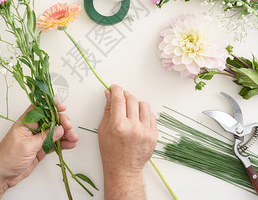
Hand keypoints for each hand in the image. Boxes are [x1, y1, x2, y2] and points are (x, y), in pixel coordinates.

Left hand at [0, 102, 78, 199]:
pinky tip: (69, 144)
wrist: (1, 175)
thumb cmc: (7, 157)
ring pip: (54, 132)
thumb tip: (59, 129)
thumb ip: (45, 137)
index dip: (51, 106)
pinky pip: (54, 143)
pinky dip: (62, 144)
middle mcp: (32, 129)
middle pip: (50, 120)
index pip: (40, 108)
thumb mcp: (27, 145)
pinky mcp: (40, 149)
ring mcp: (37, 139)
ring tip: (73, 138)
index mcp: (25, 123)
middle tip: (69, 127)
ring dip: (65, 134)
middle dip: (61, 122)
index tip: (62, 108)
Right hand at [98, 85, 156, 199]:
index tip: (114, 87)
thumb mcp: (103, 129)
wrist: (124, 170)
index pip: (119, 99)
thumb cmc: (111, 152)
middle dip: (125, 95)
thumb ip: (108, 110)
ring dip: (136, 103)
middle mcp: (133, 128)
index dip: (116, 89)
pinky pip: (151, 116)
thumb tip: (109, 94)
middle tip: (121, 97)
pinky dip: (144, 114)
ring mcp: (145, 132)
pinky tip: (137, 118)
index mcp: (118, 126)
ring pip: (144, 105)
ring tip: (130, 109)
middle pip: (132, 99)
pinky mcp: (154, 135)